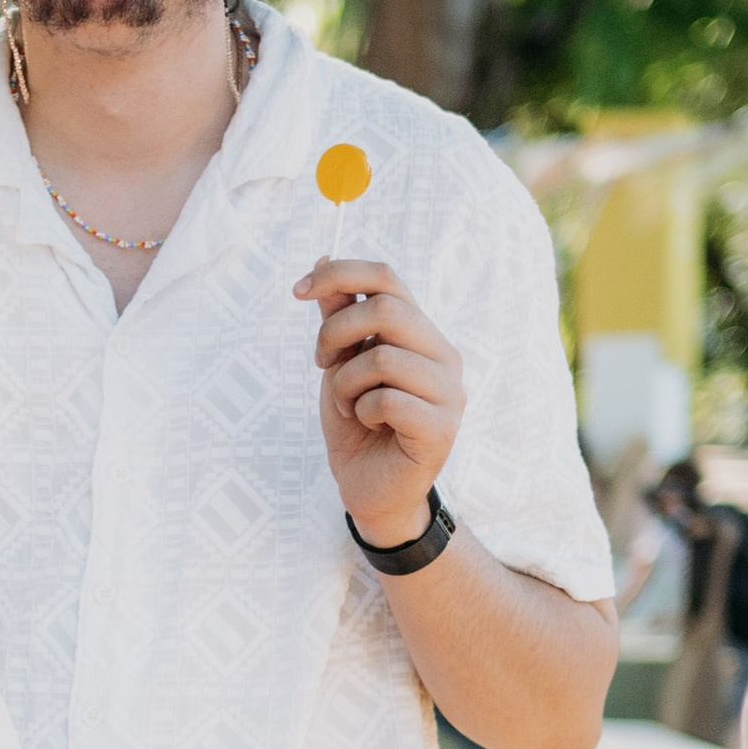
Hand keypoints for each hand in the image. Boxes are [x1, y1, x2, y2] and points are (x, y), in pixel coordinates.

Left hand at [298, 254, 463, 549]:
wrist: (369, 490)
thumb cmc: (357, 426)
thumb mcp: (340, 364)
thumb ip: (338, 317)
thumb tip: (322, 258)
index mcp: (421, 333)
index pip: (388, 278)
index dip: (340, 274)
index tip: (297, 291)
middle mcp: (444, 355)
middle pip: (386, 309)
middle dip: (335, 334)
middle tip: (321, 363)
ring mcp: (450, 392)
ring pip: (382, 358)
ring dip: (345, 384)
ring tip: (348, 406)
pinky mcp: (443, 428)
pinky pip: (388, 400)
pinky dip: (362, 412)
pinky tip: (368, 426)